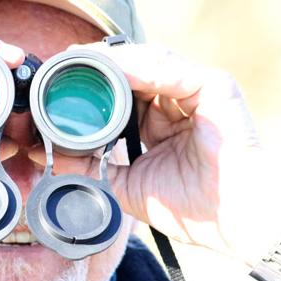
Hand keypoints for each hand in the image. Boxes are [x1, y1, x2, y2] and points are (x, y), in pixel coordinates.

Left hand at [30, 43, 280, 266]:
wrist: (233, 220)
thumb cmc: (192, 207)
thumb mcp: (127, 184)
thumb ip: (91, 167)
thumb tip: (46, 155)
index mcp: (161, 121)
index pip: (121, 91)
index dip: (90, 85)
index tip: (54, 84)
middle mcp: (178, 101)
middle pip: (132, 71)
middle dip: (96, 65)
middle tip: (59, 64)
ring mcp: (197, 90)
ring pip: (148, 62)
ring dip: (112, 60)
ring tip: (79, 61)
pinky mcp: (214, 86)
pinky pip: (170, 69)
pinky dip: (140, 67)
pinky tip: (112, 68)